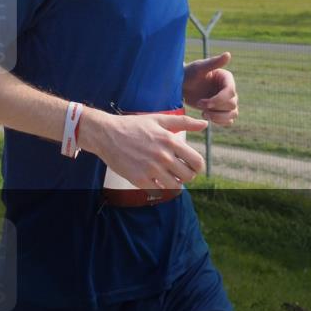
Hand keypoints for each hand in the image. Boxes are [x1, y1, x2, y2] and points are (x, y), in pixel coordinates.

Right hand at [86, 110, 207, 189]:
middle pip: (188, 176)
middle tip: (177, 171)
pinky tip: (154, 179)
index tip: (191, 166)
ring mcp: (151, 169)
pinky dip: (159, 187)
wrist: (106, 134)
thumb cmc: (133, 125)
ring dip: (174, 183)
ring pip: (175, 186)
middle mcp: (163, 156)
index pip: (197, 162)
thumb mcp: (158, 119)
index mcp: (170, 140)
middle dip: (186, 175)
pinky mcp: (140, 179)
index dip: (197, 167)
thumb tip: (204, 124)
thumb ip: (183, 122)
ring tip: (166, 176)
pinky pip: (159, 191)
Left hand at [183, 52, 238, 126]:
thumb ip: (213, 62)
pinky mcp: (221, 110)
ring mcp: (226, 101)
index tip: (203, 103)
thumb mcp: (198, 68)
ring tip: (204, 114)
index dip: (218, 100)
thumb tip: (228, 54)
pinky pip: (229, 121)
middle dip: (215, 108)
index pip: (230, 92)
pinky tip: (207, 116)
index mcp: (226, 79)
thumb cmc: (188, 74)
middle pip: (232, 104)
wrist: (180, 86)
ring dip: (219, 117)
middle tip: (199, 104)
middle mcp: (229, 90)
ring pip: (233, 114)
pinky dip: (220, 122)